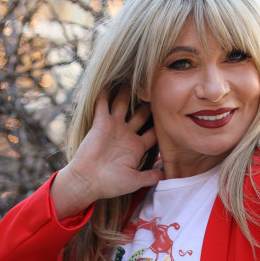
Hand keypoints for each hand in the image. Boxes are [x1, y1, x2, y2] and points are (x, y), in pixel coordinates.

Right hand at [51, 86, 162, 218]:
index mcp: (137, 147)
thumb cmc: (111, 184)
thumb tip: (167, 176)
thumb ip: (151, 176)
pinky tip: (111, 78)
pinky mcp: (100, 122)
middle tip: (159, 87)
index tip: (172, 111)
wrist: (87, 181)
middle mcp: (127, 134)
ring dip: (129, 92)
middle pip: (142, 114)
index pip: (154, 132)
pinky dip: (105, 92)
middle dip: (149, 103)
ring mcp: (114, 126)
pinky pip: (103, 103)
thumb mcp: (135, 181)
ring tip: (138, 76)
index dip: (162, 123)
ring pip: (124, 104)